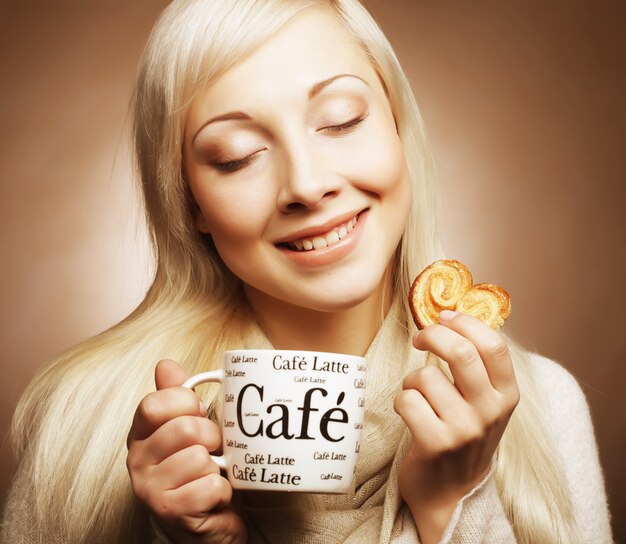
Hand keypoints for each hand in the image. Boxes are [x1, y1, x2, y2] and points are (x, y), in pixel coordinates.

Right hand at [126, 359, 246, 543]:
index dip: (186, 403)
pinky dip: (221, 491)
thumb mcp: (190, 428)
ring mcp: (150, 489)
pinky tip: (212, 497)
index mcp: (140, 434)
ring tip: (212, 474)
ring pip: (199, 458)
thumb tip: (165, 364)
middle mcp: (137, 461)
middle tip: (212, 449)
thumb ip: (178, 396)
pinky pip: (209, 486)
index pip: (153, 404)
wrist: (209, 520)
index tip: (199, 412)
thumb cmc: (200, 469)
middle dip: (211, 437)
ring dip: (217, 467)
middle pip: (184, 428)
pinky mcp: (169, 513)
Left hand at [393, 311, 519, 542]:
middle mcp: (490, 412)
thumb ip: (477, 367)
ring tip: (419, 395)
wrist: (451, 492)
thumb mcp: (484, 402)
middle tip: (420, 338)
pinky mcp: (435, 443)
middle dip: (432, 334)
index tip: (445, 316)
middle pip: (460, 351)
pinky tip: (410, 413)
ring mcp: (463, 429)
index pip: (494, 345)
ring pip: (425, 375)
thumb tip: (452, 316)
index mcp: (507, 395)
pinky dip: (401, 400)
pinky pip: (406, 399)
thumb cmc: (463, 435)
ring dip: (412, 380)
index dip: (466, 322)